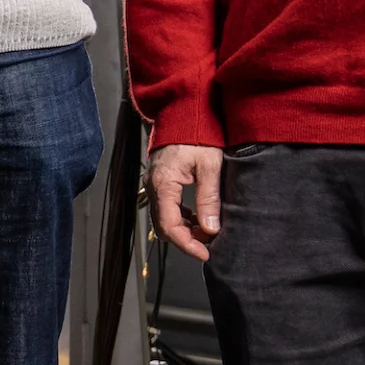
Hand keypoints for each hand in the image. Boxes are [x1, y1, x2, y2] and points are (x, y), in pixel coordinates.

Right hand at [150, 143, 224, 260]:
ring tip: (207, 229)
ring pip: (163, 219)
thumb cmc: (197, 132)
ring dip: (183, 229)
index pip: (169, 227)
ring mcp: (154, 184)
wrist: (183, 110)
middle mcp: (153, 187)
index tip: (205, 254)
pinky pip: (165, 208)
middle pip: (163, 227)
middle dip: (185, 240)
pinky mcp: (159, 181)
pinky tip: (197, 216)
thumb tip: (210, 229)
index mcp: (163, 184)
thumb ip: (208, 199)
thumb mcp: (209, 166)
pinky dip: (180, 217)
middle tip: (209, 243)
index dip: (187, 245)